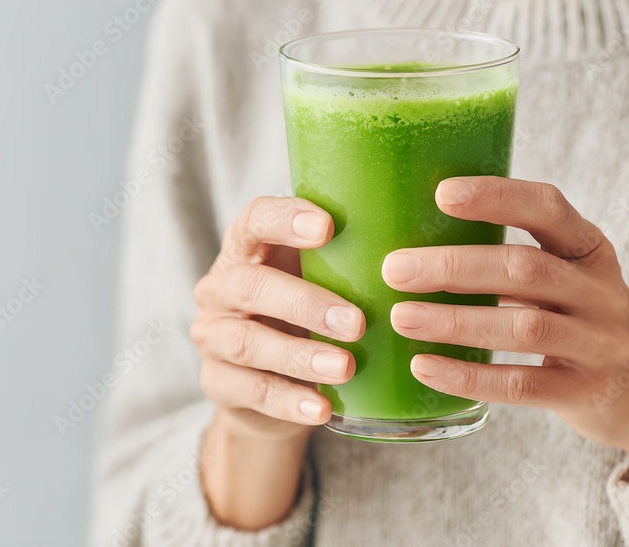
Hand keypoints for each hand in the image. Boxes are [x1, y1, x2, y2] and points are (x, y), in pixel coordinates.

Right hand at [192, 196, 364, 440]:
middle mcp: (221, 288)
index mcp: (247, 248)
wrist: (266, 383)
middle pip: (252, 286)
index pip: (256, 220)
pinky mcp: (216, 382)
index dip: (286, 220)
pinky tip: (322, 408)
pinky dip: (290, 401)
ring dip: (301, 356)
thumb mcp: (317, 279)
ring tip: (346, 367)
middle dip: (306, 303)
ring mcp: (213, 337)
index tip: (327, 227)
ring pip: (249, 343)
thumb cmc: (302, 313)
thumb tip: (415, 248)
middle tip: (356, 323)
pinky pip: (252, 392)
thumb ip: (344, 258)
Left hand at [384, 177, 628, 473]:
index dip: (497, 197)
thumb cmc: (588, 320)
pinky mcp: (585, 393)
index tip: (443, 193)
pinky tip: (425, 368)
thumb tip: (418, 242)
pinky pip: (522, 384)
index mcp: (589, 250)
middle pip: (524, 269)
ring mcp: (598, 344)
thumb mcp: (573, 277)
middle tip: (395, 268)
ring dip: (455, 321)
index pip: (548, 207)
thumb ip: (516, 259)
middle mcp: (599, 292)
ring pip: (523, 327)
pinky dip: (469, 376)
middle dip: (455, 266)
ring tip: (400, 317)